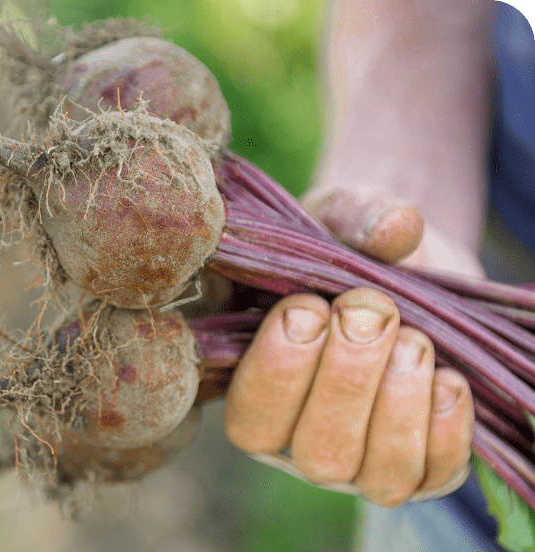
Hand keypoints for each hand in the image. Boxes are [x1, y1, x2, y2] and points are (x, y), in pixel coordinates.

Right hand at [224, 191, 476, 506]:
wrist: (404, 274)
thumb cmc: (345, 254)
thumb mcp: (335, 224)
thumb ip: (352, 217)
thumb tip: (396, 227)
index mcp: (258, 395)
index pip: (251, 418)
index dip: (278, 370)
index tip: (307, 306)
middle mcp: (304, 443)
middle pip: (318, 452)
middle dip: (347, 378)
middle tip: (370, 309)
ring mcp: (366, 463)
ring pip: (378, 475)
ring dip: (398, 404)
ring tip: (413, 338)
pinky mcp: (424, 467)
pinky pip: (436, 473)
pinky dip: (445, 427)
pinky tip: (448, 375)